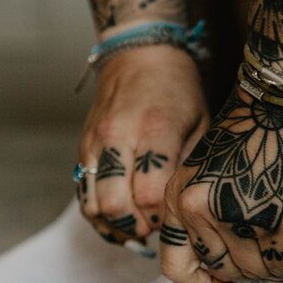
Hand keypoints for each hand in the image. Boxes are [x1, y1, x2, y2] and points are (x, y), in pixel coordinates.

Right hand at [77, 44, 209, 244]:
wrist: (139, 56)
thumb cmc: (177, 92)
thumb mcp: (201, 123)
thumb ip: (190, 166)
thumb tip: (181, 209)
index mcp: (154, 128)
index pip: (149, 193)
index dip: (163, 216)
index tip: (174, 216)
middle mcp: (117, 136)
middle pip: (115, 205)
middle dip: (138, 226)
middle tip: (156, 225)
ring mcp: (94, 144)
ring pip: (93, 206)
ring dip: (116, 225)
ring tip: (139, 225)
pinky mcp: (81, 150)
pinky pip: (82, 196)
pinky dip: (100, 216)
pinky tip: (121, 219)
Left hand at [161, 86, 282, 282]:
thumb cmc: (255, 129)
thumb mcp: (208, 172)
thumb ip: (207, 214)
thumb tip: (231, 266)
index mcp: (178, 198)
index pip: (175, 268)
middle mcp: (199, 211)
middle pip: (223, 270)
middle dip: (251, 271)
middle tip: (273, 257)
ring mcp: (236, 217)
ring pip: (256, 271)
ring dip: (280, 269)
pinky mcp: (275, 220)